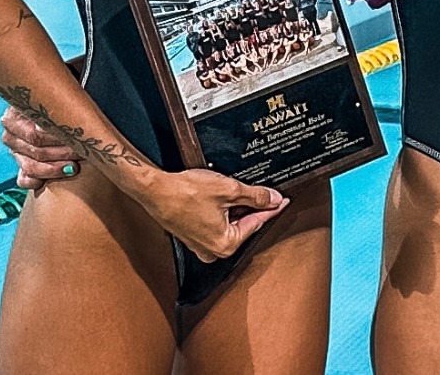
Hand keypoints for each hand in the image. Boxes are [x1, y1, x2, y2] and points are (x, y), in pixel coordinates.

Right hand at [0, 105, 80, 190]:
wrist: (52, 111)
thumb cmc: (57, 103)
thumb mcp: (54, 99)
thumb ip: (59, 105)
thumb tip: (76, 112)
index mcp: (14, 117)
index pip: (36, 133)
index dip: (58, 138)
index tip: (78, 139)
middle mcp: (11, 135)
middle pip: (36, 150)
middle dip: (62, 153)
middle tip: (82, 152)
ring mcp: (15, 153)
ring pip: (31, 167)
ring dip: (55, 169)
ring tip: (74, 167)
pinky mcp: (21, 168)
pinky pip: (24, 180)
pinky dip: (37, 182)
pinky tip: (52, 182)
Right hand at [132, 168, 288, 262]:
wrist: (156, 190)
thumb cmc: (185, 193)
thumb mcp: (229, 190)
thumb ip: (255, 196)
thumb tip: (272, 199)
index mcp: (226, 244)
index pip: (257, 223)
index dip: (272, 209)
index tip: (283, 201)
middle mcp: (213, 250)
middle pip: (244, 225)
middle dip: (253, 207)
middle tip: (264, 192)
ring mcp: (202, 245)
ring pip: (230, 224)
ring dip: (237, 208)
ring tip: (235, 190)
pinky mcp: (193, 235)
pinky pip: (216, 224)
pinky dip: (223, 211)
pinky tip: (222, 196)